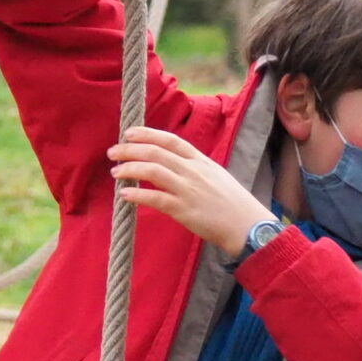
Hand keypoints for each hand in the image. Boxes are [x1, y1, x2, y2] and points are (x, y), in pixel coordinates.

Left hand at [109, 125, 272, 257]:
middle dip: (130, 150)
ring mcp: (189, 190)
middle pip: (155, 152)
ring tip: (115, 172)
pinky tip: (125, 195)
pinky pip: (156, 199)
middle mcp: (193, 171)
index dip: (147, 134)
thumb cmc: (233, 203)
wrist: (249, 227)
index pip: (170, 140)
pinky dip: (137, 195)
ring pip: (152, 171)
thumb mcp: (216, 175)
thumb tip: (171, 162)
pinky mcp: (185, 210)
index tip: (129, 133)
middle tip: (112, 152)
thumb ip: (194, 167)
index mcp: (201, 161)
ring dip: (129, 169)